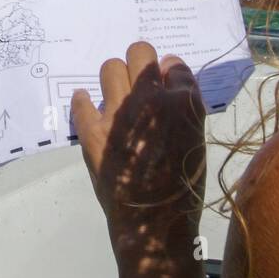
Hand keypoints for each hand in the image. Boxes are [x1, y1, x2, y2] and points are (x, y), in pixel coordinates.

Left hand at [71, 41, 207, 277]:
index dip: (168, 73)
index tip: (164, 84)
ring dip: (115, 80)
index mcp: (183, 102)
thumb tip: (168, 77)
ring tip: (118, 98)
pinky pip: (81, 101)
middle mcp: (149, 99)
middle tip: (139, 84)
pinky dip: (83, 102)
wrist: (155, 225)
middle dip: (140, 64)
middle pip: (139, 52)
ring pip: (110, 68)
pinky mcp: (92, 130)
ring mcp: (118, 113)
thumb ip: (184, 106)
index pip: (174, 63)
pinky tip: (88, 106)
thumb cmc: (184, 186)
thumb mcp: (197, 140)